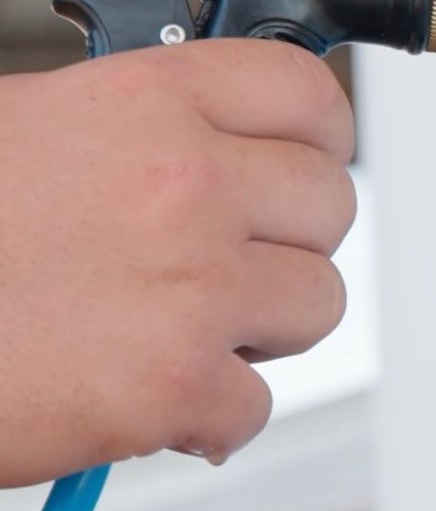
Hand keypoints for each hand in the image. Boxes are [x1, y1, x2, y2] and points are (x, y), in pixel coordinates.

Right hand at [0, 42, 355, 488]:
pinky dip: (208, 418)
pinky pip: (255, 405)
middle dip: (286, 241)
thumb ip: (131, 128)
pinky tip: (147, 401)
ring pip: (316, 305)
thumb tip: (216, 143)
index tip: (298, 164)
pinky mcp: (173, 383)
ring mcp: (188, 285)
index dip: (315, 137)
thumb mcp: (23, 129)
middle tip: (223, 263)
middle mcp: (181, 184)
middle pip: (330, 206)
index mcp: (144, 102)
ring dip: (260, 329)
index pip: (305, 93)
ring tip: (178, 329)